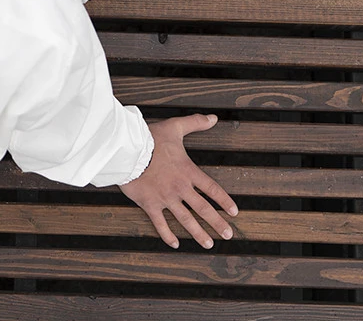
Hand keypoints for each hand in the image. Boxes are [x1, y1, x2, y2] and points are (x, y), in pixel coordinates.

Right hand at [119, 113, 238, 248]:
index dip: (224, 201)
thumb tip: (213, 118)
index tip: (234, 212)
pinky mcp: (150, 204)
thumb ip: (195, 123)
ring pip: (185, 220)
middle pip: (203, 209)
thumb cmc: (151, 138)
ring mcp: (165, 198)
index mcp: (188, 172)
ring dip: (198, 233)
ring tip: (208, 244)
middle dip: (217, 223)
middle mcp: (180, 188)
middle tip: (228, 234)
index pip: (212, 189)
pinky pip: (160, 224)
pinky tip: (175, 244)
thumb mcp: (176, 127)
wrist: (128, 150)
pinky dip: (167, 235)